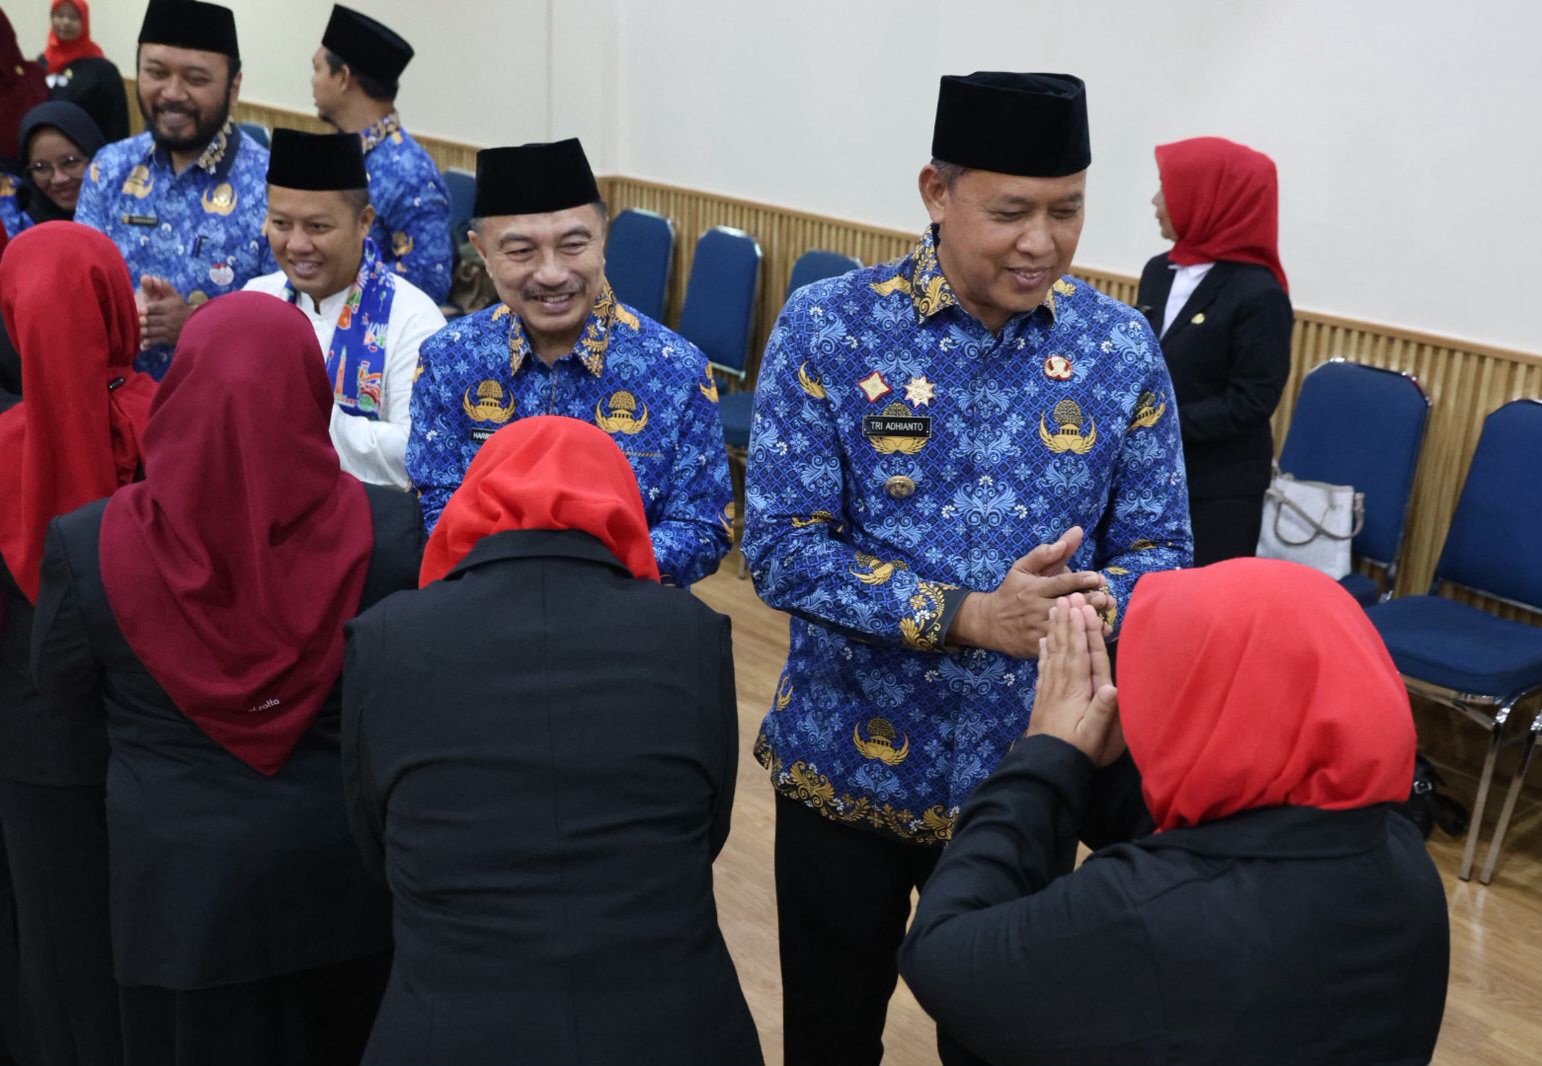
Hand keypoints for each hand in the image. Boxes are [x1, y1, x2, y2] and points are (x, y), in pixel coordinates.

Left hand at [138, 275, 191, 349]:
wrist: (193, 324)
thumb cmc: (178, 307)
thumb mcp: (173, 295)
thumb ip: (163, 286)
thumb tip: (151, 277)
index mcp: (168, 307)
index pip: (157, 308)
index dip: (149, 309)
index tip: (141, 309)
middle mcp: (168, 319)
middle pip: (154, 320)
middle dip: (146, 321)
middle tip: (138, 321)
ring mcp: (167, 330)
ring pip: (155, 331)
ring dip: (147, 332)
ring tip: (140, 331)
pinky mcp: (166, 339)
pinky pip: (156, 342)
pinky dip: (149, 343)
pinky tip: (142, 344)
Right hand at [949, 527, 1106, 657]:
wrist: (988, 622)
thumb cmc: (1011, 591)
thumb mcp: (1022, 568)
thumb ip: (1047, 552)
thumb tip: (1075, 533)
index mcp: (1035, 588)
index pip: (1059, 583)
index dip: (1079, 580)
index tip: (1097, 578)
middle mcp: (1037, 608)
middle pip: (1066, 605)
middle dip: (1088, 602)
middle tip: (1107, 599)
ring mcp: (1037, 628)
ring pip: (1065, 627)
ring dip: (1086, 625)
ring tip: (1105, 622)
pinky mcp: (1037, 646)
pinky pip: (1058, 645)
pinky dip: (1076, 643)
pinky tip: (1092, 639)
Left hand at [1025, 593, 1122, 765]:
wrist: (1045, 765)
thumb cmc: (1076, 751)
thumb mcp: (1094, 735)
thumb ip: (1103, 711)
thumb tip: (1114, 687)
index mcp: (1077, 690)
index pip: (1080, 654)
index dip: (1081, 631)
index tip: (1082, 609)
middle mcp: (1062, 684)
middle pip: (1065, 647)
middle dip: (1067, 621)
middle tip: (1067, 596)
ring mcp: (1050, 689)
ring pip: (1052, 652)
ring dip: (1054, 630)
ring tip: (1054, 608)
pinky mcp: (1043, 696)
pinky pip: (1042, 667)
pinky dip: (1043, 651)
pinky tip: (1042, 639)